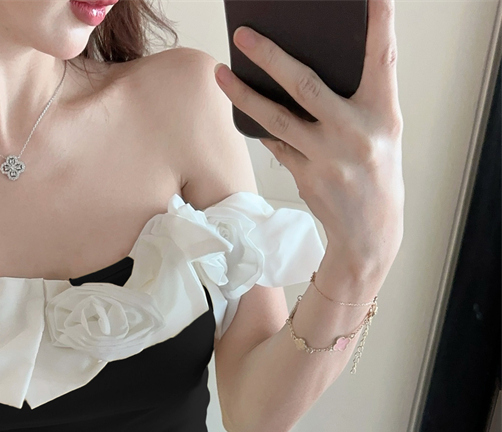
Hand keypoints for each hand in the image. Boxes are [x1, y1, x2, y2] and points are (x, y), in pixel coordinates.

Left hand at [214, 0, 404, 274]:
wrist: (370, 230)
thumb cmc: (376, 169)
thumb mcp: (383, 129)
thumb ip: (357, 97)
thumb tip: (307, 64)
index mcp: (385, 114)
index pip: (383, 61)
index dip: (380, 26)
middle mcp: (356, 134)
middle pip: (306, 87)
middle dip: (271, 57)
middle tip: (244, 34)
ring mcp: (328, 159)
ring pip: (277, 119)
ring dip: (244, 95)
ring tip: (221, 73)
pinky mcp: (306, 178)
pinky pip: (276, 144)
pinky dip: (260, 125)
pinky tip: (241, 107)